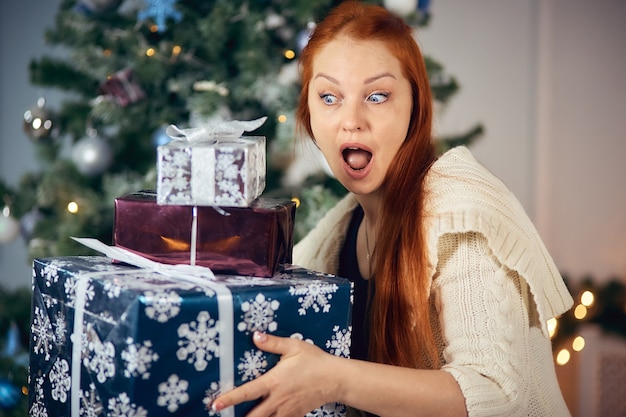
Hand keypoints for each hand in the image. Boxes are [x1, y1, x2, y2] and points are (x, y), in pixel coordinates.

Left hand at [210, 331, 340, 416]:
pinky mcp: (296, 415)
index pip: (247, 393)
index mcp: (275, 382)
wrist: (335, 379)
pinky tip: (269, 415)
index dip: (230, 399)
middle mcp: (278, 399)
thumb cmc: (315, 361)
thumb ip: (272, 343)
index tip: (215, 405)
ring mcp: (287, 410)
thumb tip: (255, 336)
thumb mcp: (293, 347)